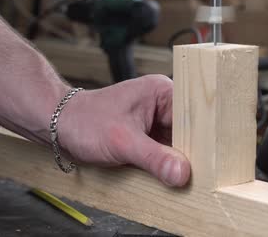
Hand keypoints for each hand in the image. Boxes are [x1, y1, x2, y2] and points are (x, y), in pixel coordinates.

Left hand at [59, 75, 190, 186]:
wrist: (59, 126)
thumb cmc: (84, 121)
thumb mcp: (122, 141)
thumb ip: (153, 158)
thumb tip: (182, 172)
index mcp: (161, 92)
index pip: (195, 116)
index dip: (202, 139)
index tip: (208, 162)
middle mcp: (161, 104)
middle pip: (190, 133)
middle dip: (189, 153)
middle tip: (196, 174)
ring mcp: (154, 121)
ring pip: (178, 146)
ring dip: (176, 161)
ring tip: (180, 175)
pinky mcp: (147, 136)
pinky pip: (164, 153)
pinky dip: (164, 165)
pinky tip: (167, 175)